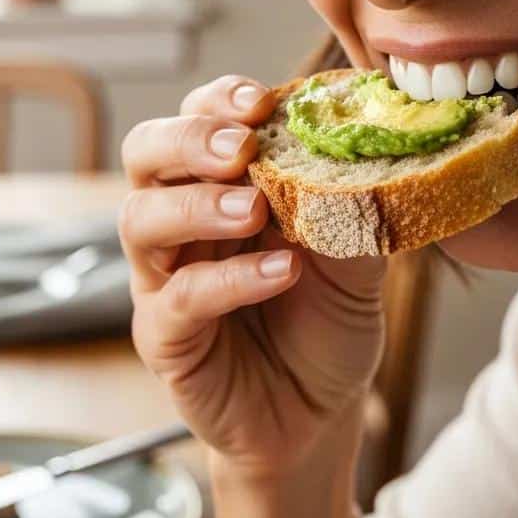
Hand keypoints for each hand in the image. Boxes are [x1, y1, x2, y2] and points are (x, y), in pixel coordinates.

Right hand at [120, 74, 386, 478]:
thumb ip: (353, 208)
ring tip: (253, 209)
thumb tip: (376, 154)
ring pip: (141, 219)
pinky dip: (230, 279)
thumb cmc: (323, 325)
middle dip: (187, 139)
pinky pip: (180, 298)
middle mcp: (182, 223)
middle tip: (240, 149)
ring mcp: (164, 278)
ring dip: (197, 204)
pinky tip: (281, 272)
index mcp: (221, 187)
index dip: (219, 102)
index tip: (261, 102)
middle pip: (145, 153)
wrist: (317, 415)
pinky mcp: (165, 336)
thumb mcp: (355, 260)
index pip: (197, 120)